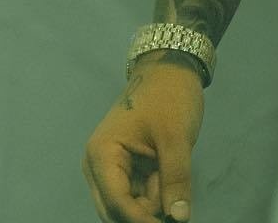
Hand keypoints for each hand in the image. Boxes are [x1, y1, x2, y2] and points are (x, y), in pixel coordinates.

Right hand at [82, 55, 204, 222]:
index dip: (142, 221)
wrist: (172, 69)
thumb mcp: (176, 138)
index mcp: (101, 155)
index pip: (117, 204)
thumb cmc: (169, 97)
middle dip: (146, 213)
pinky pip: (138, 196)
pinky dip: (156, 193)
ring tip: (168, 170)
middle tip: (173, 201)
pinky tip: (167, 172)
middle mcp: (98, 167)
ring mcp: (110, 169)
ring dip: (153, 201)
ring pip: (129, 208)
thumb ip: (176, 181)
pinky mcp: (125, 170)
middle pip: (117, 212)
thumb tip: (178, 218)